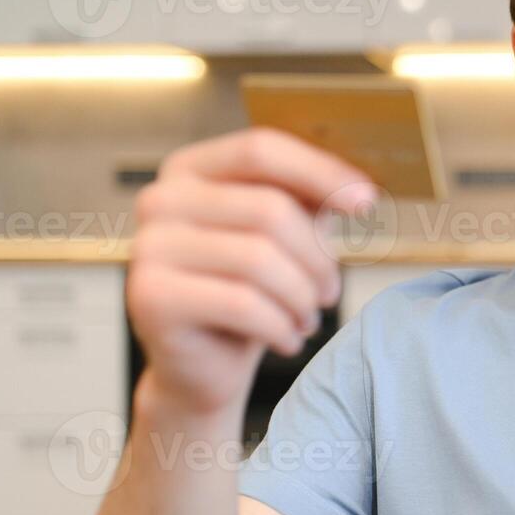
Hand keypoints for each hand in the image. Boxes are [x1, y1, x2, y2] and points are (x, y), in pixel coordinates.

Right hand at [127, 128, 376, 416]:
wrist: (202, 365)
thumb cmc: (248, 292)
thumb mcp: (283, 236)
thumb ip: (308, 200)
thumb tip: (358, 190)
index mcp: (189, 170)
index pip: (260, 149)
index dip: (319, 171)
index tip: (366, 202)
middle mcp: (160, 199)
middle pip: (269, 208)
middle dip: (317, 258)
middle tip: (330, 293)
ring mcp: (149, 247)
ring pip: (259, 258)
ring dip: (302, 297)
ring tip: (309, 318)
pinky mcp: (151, 297)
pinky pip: (242, 304)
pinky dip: (281, 327)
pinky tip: (288, 340)